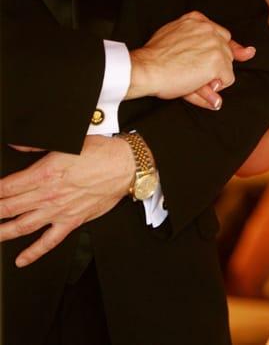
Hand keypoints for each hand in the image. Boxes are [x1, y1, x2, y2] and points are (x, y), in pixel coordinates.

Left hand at [0, 135, 134, 266]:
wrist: (126, 166)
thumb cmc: (101, 153)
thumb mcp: (66, 141)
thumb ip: (36, 145)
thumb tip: (17, 146)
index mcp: (43, 173)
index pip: (5, 187)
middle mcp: (48, 195)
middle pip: (7, 208)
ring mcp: (59, 211)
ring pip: (21, 227)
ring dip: (1, 233)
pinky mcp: (72, 221)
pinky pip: (49, 241)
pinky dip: (34, 252)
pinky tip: (22, 259)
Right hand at [126, 11, 255, 109]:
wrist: (147, 69)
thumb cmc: (157, 59)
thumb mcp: (178, 41)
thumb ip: (205, 43)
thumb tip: (248, 53)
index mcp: (196, 20)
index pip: (222, 34)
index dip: (232, 48)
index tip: (246, 53)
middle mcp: (208, 29)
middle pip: (227, 52)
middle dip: (218, 67)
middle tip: (197, 75)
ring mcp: (215, 45)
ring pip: (227, 66)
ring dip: (214, 77)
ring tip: (192, 80)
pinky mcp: (217, 61)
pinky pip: (227, 79)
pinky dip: (216, 86)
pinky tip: (198, 84)